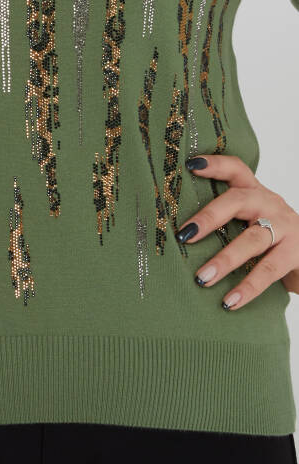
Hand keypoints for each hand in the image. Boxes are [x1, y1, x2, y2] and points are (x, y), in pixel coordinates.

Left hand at [174, 154, 298, 309]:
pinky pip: (269, 270)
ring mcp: (286, 226)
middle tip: (184, 235)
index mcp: (255, 192)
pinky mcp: (296, 252)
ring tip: (201, 278)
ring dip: (224, 260)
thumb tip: (178, 234)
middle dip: (209, 217)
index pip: (236, 169)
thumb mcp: (251, 219)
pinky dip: (247, 288)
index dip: (214, 165)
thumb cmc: (271, 238)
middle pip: (238, 201)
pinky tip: (229, 301)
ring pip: (252, 240)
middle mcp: (270, 203)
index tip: (190, 165)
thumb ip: (226, 219)